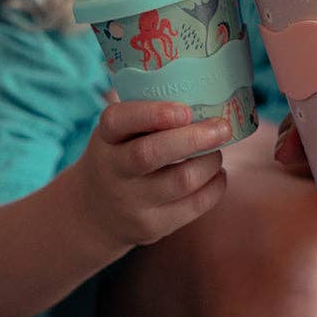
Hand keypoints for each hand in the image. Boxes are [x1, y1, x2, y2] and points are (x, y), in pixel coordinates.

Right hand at [76, 99, 230, 250]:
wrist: (94, 212)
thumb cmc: (122, 154)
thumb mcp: (121, 132)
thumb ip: (150, 113)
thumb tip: (206, 89)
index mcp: (106, 137)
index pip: (119, 120)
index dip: (153, 114)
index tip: (184, 110)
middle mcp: (113, 170)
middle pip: (151, 153)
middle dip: (193, 138)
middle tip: (222, 127)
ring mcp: (130, 202)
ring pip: (180, 181)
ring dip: (210, 162)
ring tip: (219, 149)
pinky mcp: (151, 227)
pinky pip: (193, 207)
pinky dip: (214, 187)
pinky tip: (217, 174)